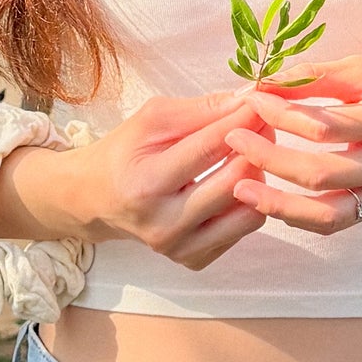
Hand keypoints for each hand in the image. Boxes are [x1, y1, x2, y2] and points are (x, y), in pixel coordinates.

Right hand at [25, 91, 271, 271]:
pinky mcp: (192, 259)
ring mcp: (179, 248)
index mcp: (146, 184)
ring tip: (249, 155)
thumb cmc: (125, 152)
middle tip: (264, 126)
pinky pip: (241, 230)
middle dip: (256, 147)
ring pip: (247, 213)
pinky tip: (234, 184)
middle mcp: (162, 224)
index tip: (263, 104)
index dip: (242, 123)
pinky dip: (246, 203)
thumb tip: (248, 101)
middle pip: (233, 183)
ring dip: (257, 178)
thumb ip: (201, 109)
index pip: (208, 149)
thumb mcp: (152, 119)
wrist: (98, 198)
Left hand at [223, 55, 361, 236]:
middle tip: (232, 138)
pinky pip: (334, 223)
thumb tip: (264, 83)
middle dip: (269, 158)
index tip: (249, 98)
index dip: (280, 114)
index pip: (323, 127)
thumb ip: (316, 76)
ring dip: (277, 204)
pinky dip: (298, 217)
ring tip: (238, 189)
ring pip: (326, 214)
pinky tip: (268, 203)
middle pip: (319, 173)